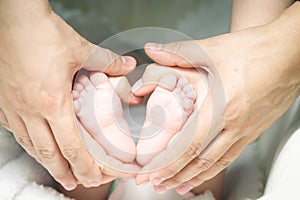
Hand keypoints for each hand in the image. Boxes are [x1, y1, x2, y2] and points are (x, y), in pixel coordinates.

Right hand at [0, 0, 135, 189]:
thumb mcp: (80, 48)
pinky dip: (26, 141)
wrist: (12, 17)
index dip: (82, 166)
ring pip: (29, 144)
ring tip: (55, 170)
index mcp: (52, 102)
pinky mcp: (1, 100)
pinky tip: (32, 142)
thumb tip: (127, 66)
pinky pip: (13, 129)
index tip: (91, 179)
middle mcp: (29, 109)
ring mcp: (12, 106)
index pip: (70, 145)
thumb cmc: (42, 33)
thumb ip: (106, 61)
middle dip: (62, 173)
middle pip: (47, 153)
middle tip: (74, 184)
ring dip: (44, 161)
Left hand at [135, 3, 299, 193]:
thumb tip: (152, 50)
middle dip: (175, 176)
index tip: (150, 173)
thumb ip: (178, 52)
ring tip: (176, 187)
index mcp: (221, 107)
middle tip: (155, 185)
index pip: (189, 145)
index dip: (167, 163)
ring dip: (193, 177)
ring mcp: (245, 131)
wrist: (288, 54)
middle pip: (200, 161)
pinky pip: (230, 156)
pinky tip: (206, 172)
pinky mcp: (252, 130)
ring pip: (216, 163)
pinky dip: (214, 168)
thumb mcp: (212, 49)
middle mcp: (234, 126)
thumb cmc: (256, 52)